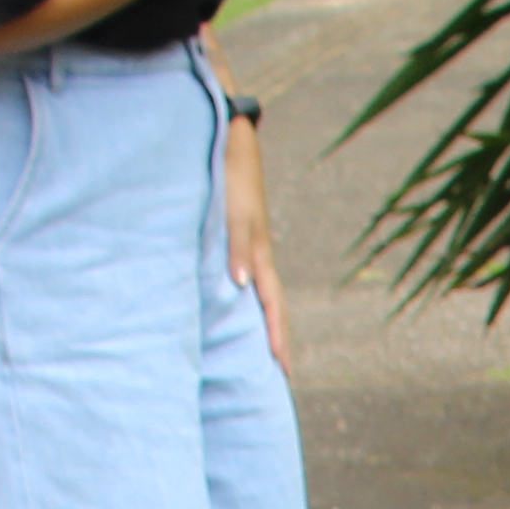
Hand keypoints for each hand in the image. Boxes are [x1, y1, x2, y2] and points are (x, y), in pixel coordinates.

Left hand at [221, 113, 293, 373]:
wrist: (227, 134)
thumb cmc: (231, 171)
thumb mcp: (235, 210)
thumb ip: (236, 245)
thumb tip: (240, 285)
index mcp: (259, 255)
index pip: (273, 307)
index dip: (277, 338)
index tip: (282, 372)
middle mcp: (254, 256)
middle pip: (271, 307)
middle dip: (276, 340)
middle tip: (278, 374)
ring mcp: (246, 248)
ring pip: (258, 295)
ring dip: (261, 323)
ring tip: (260, 351)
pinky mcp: (232, 237)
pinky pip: (242, 279)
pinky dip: (244, 301)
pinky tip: (235, 308)